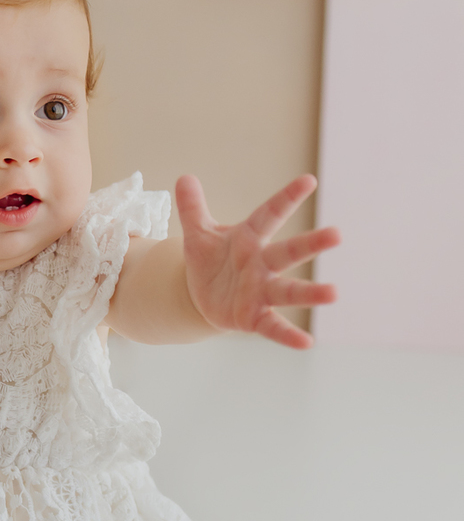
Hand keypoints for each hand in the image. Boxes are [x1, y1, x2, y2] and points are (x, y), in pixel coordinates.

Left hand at [176, 173, 339, 350]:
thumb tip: (183, 177)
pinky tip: (307, 343)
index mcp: (250, 238)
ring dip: (310, 293)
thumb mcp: (197, 233)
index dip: (287, 198)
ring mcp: (262, 291)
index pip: (271, 214)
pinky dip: (288, 335)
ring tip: (334, 293)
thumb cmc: (210, 259)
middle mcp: (263, 263)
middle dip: (312, 244)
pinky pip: (273, 327)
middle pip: (289, 252)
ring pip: (289, 291)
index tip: (309, 180)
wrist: (202, 295)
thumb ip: (192, 207)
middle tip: (337, 234)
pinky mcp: (254, 317)